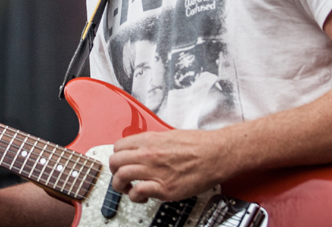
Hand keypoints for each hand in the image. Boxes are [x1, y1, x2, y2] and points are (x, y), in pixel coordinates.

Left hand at [108, 129, 229, 203]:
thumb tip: (142, 149)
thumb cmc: (199, 145)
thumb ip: (152, 143)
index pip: (118, 147)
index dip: (118, 156)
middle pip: (115, 162)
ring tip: (128, 189)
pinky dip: (135, 196)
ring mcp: (155, 171)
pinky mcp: (164, 188)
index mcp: (150, 140)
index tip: (121, 163)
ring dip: (120, 186)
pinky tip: (142, 197)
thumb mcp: (170, 135)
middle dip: (114, 171)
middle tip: (122, 177)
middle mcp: (149, 154)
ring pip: (121, 177)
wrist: (216, 154)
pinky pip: (138, 192)